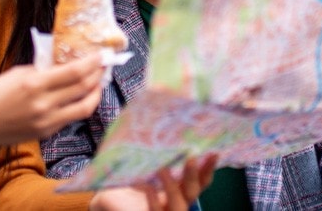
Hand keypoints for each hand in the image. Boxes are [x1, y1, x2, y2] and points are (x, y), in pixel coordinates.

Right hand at [0, 53, 102, 162]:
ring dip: (95, 93)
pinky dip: (79, 105)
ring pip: (84, 108)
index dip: (92, 63)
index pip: (74, 72)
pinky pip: (70, 117)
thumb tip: (65, 65)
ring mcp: (47, 122)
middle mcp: (44, 105)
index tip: (101, 55)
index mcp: (35, 84)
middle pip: (84, 88)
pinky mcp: (46, 133)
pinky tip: (80, 96)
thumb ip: (42, 70)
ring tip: (97, 83)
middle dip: (98, 75)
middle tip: (104, 66)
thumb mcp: (17, 74)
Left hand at [89, 154, 217, 210]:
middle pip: (194, 191)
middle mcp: (176, 202)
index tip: (214, 151)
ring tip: (162, 168)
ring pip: (179, 205)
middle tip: (191, 156)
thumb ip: (150, 148)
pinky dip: (152, 198)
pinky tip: (145, 186)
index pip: (201, 180)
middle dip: (194, 174)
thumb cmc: (127, 179)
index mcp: (179, 188)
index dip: (209, 168)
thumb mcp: (141, 162)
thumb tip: (154, 118)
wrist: (107, 198)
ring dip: (172, 185)